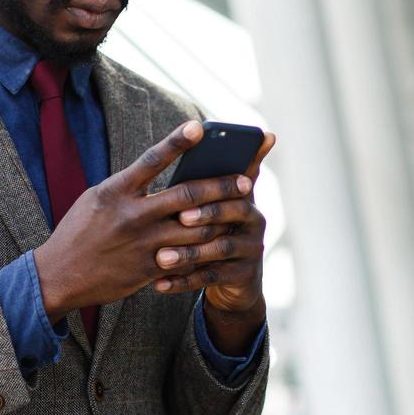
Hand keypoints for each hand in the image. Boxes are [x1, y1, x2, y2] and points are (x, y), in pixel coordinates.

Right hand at [33, 121, 255, 318]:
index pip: (151, 160)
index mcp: (115, 191)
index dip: (176, 141)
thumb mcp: (97, 198)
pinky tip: (222, 241)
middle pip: (187, 195)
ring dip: (221, 218)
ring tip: (242, 210)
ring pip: (195, 228)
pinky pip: (186, 257)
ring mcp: (142, 243)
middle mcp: (131, 215)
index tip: (200, 126)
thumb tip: (165, 171)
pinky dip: (206, 248)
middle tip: (246, 181)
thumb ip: (130, 185)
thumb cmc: (80, 231)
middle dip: (221, 186)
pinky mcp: (148, 269)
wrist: (58, 276)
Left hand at [154, 131, 276, 356]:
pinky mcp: (243, 275)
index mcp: (244, 195)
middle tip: (180, 218)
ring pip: (220, 247)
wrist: (231, 278)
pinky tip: (159, 284)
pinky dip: (183, 281)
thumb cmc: (213, 228)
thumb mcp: (212, 202)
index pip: (237, 180)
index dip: (220, 180)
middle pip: (231, 212)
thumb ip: (206, 175)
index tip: (201, 177)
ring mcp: (251, 248)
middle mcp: (254, 219)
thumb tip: (194, 130)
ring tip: (161, 257)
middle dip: (205, 214)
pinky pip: (211, 277)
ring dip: (189, 253)